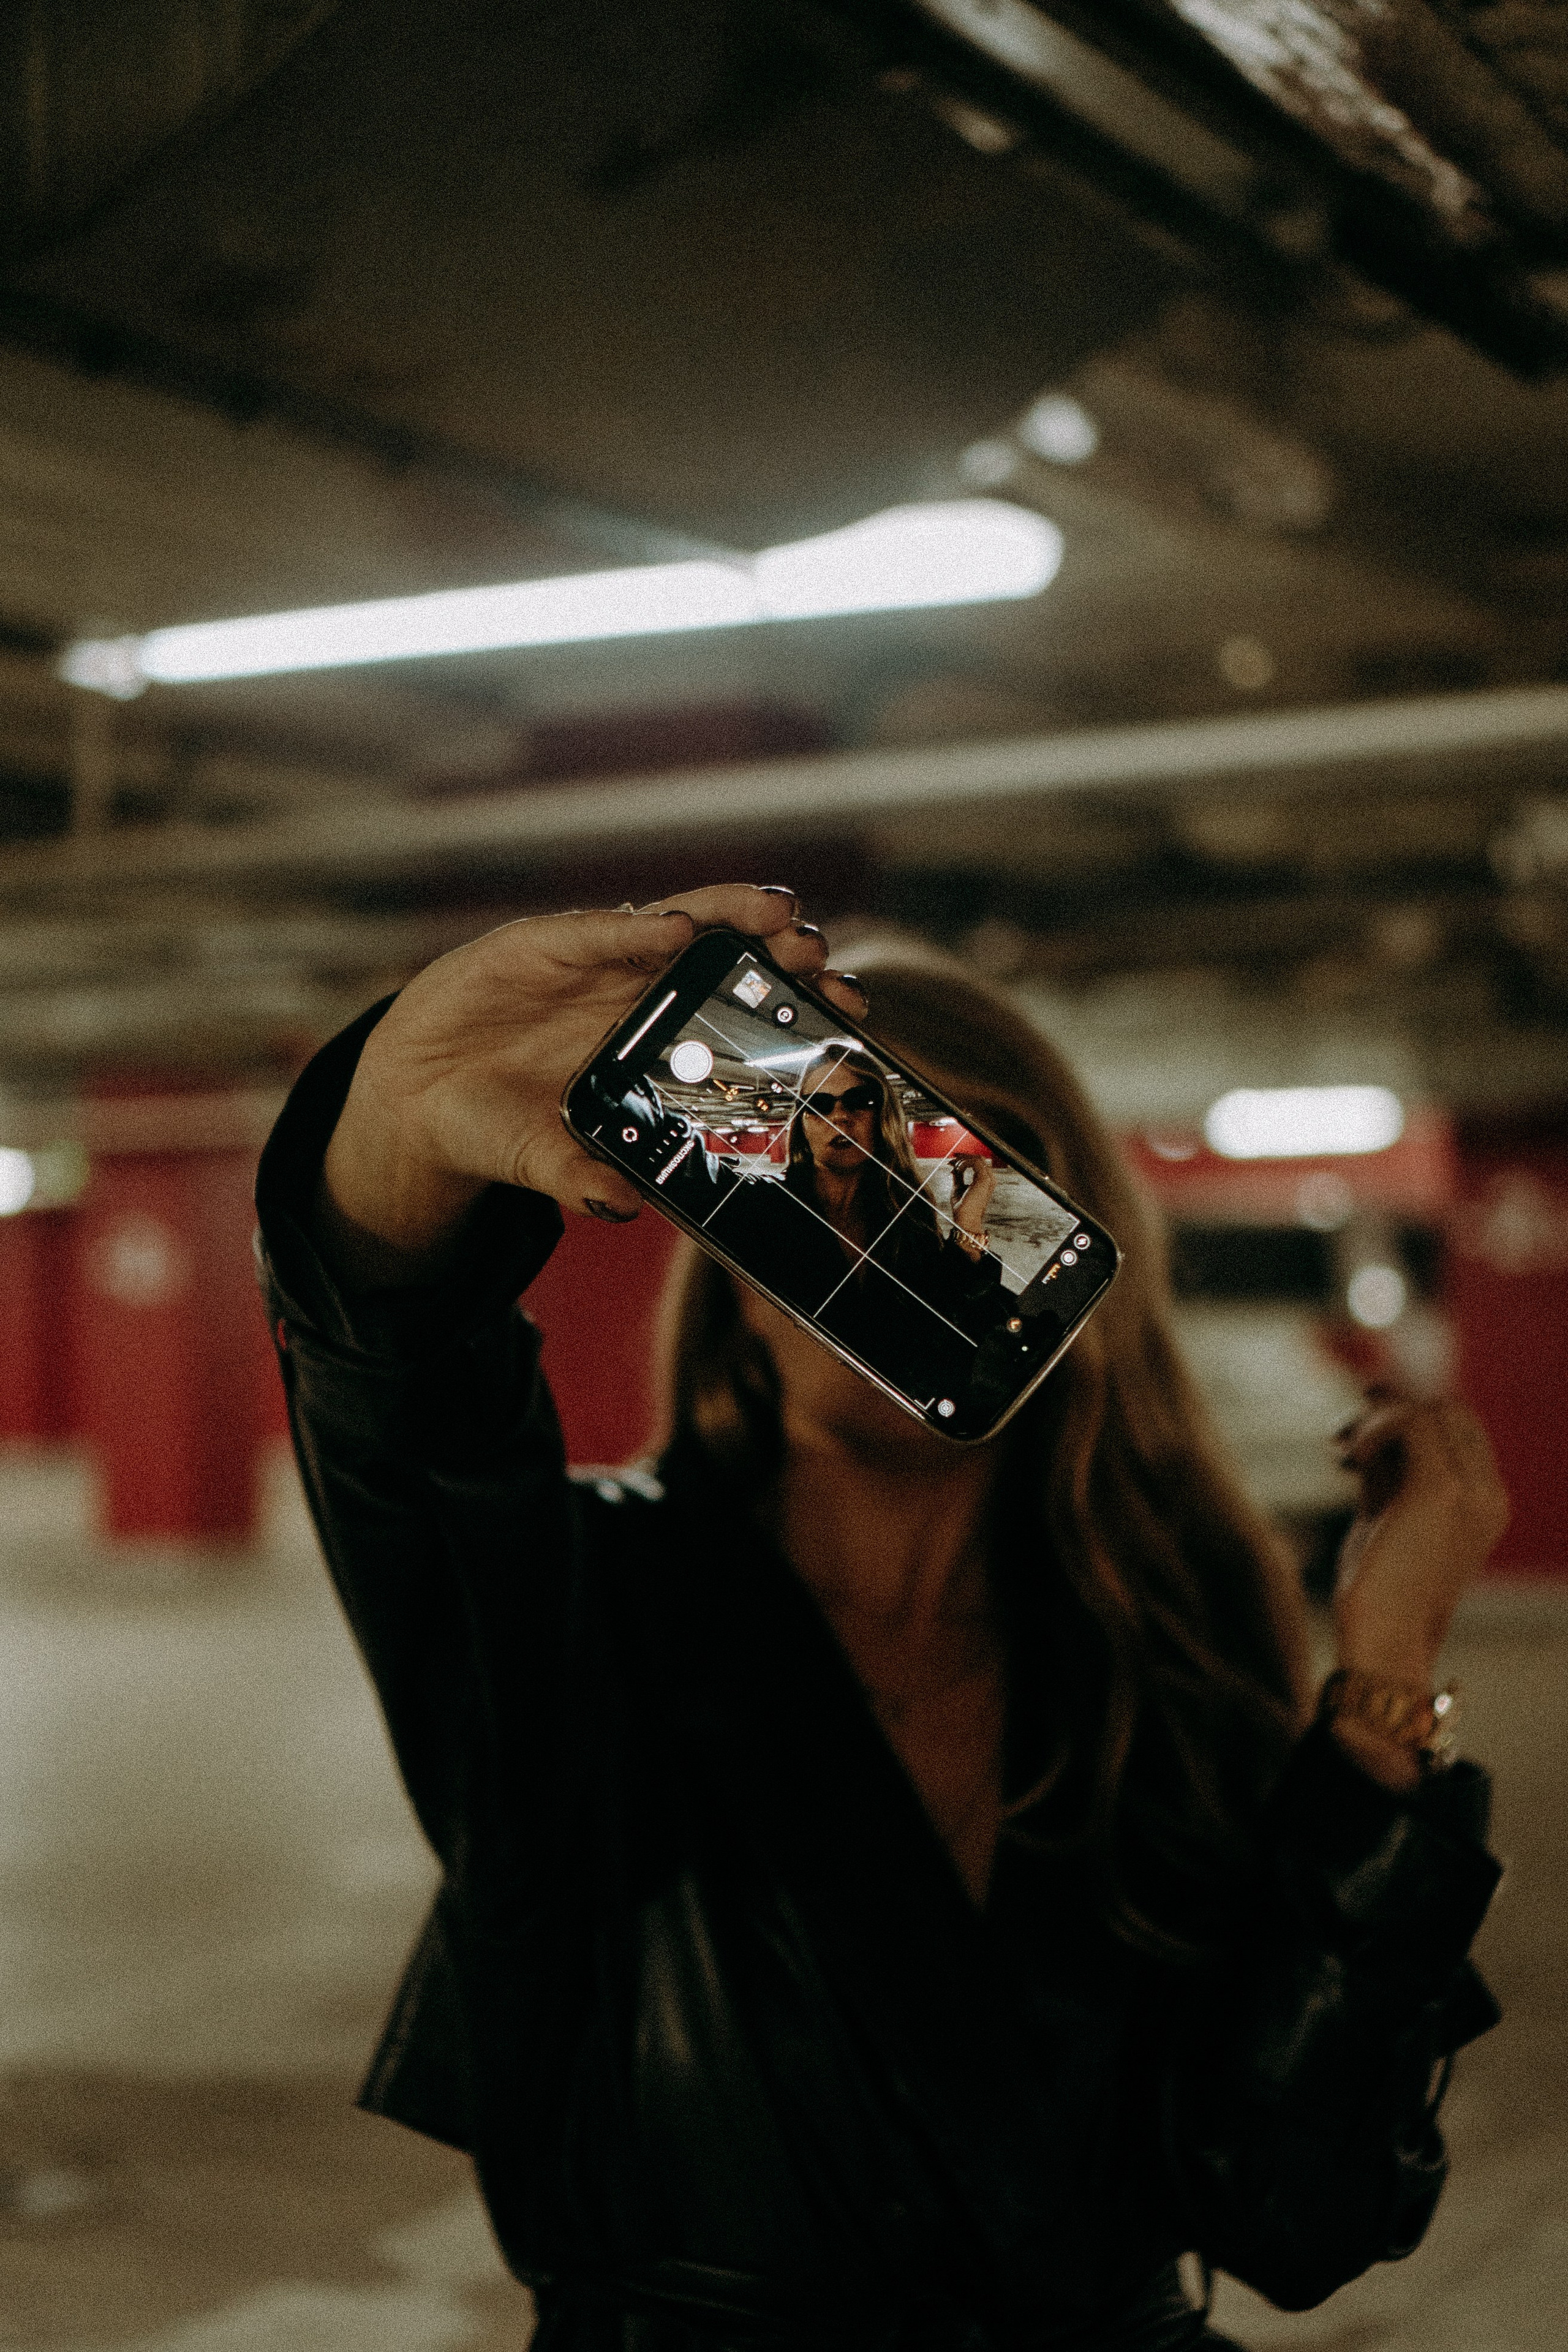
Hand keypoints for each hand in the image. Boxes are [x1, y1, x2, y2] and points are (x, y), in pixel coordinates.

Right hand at [317, 883, 867, 1283]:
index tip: (852, 1008)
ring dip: (727, 914)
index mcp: (652, 1042)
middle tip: (821, 957)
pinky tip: (672, 930)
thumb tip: (624, 1207)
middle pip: (724, 959)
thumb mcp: (541, 1158)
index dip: (794, 1006)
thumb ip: (579, 1176)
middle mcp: (633, 993)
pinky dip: (630, 928)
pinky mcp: (536, 944)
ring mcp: (589, 962)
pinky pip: (591, 931)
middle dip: (777, 953)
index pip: (738, 1014)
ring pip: (674, 923)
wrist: (415, 1096)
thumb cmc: (497, 1125)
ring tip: (776, 915)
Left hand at [950, 1154, 995, 1247]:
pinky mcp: (984, 1179)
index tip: (953, 1160)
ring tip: (954, 1165)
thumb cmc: (962, 1208)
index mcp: (986, 1181)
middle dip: (964, 1156)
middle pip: (979, 1158)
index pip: (979, 1163)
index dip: (966, 1159)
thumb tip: (953, 1167)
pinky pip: (975, 1162)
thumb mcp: (958, 1188)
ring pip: (978, 1158)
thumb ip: (958, 1177)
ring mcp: (988, 1179)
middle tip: (952, 1159)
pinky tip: (957, 1169)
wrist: (965, 1219)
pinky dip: (964, 1163)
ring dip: (963, 1159)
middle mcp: (990, 1179)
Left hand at [1332, 1389, 1508, 1689]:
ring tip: (1342, 1449)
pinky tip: (1346, 1458)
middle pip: (1449, 1411)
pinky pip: (1412, 1423)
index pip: (1458, 1429)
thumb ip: (1388, 1469)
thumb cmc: (1380, 1587)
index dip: (1406, 1417)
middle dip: (1392, 1409)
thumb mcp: (1387, 1514)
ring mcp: (1472, 1491)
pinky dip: (1375, 1428)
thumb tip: (1370, 1413)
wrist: (1384, 1641)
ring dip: (1378, 1418)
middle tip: (1343, 1436)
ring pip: (1432, 1410)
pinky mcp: (1441, 1490)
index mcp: (1485, 1502)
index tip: (1356, 1439)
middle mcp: (1489, 1494)